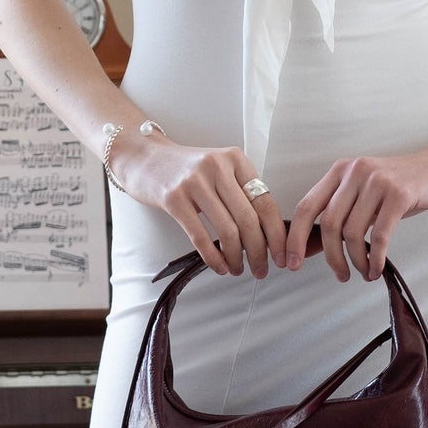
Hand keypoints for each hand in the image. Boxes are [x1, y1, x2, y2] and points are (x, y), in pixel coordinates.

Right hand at [111, 131, 286, 278]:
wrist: (145, 158)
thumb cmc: (186, 170)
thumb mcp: (219, 169)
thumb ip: (241, 192)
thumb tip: (268, 233)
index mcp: (235, 159)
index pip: (265, 202)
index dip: (277, 234)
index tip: (282, 255)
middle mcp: (217, 167)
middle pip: (249, 220)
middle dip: (260, 252)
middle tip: (262, 269)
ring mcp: (195, 182)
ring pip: (228, 231)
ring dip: (237, 258)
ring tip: (238, 269)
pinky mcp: (174, 198)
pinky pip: (201, 237)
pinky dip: (214, 258)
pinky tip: (219, 267)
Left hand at [285, 145, 427, 282]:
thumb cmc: (405, 186)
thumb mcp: (368, 193)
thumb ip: (345, 212)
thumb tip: (315, 245)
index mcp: (340, 171)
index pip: (306, 206)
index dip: (295, 238)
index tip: (290, 262)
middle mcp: (355, 172)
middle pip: (328, 224)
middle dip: (330, 257)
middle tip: (340, 275)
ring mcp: (377, 181)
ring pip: (352, 232)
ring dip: (356, 261)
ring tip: (363, 272)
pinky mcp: (400, 194)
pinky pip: (379, 235)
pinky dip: (374, 258)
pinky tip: (376, 268)